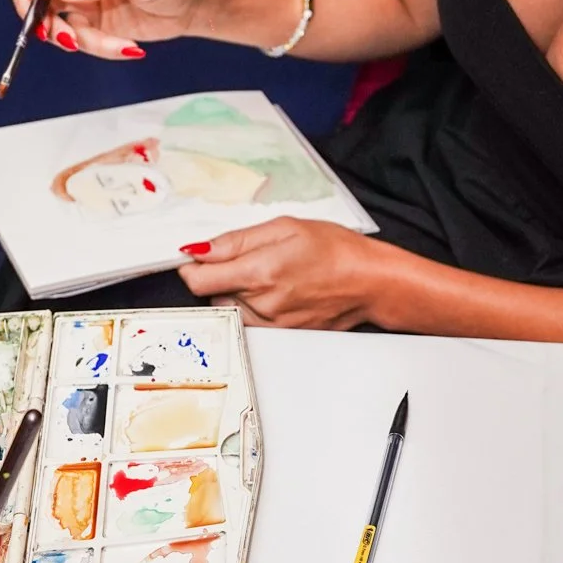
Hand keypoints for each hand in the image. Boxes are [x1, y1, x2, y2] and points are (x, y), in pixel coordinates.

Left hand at [178, 221, 383, 329]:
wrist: (369, 281)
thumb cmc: (335, 250)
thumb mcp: (284, 228)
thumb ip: (236, 241)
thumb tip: (199, 250)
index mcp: (259, 272)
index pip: (198, 281)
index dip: (192, 267)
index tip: (197, 257)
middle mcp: (262, 304)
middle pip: (211, 294)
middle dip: (219, 276)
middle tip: (247, 259)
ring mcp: (271, 324)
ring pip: (230, 308)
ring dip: (235, 292)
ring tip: (266, 274)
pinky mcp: (281, 334)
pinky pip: (250, 321)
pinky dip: (253, 306)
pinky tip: (276, 291)